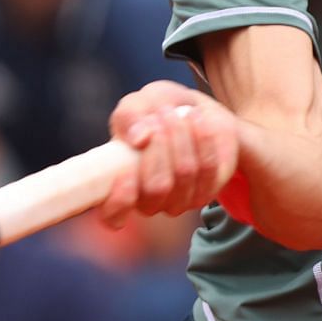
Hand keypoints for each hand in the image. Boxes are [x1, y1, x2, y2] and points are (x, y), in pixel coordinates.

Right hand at [103, 80, 239, 228]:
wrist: (191, 110)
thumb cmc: (153, 112)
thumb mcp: (136, 105)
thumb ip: (130, 117)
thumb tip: (138, 138)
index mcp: (119, 190)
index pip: (113, 215)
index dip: (120, 200)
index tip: (125, 170)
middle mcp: (148, 202)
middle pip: (157, 187)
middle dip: (159, 145)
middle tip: (159, 116)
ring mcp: (179, 201)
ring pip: (184, 174)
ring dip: (180, 136)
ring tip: (175, 112)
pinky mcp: (207, 190)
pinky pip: (208, 168)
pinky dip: (202, 138)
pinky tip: (196, 119)